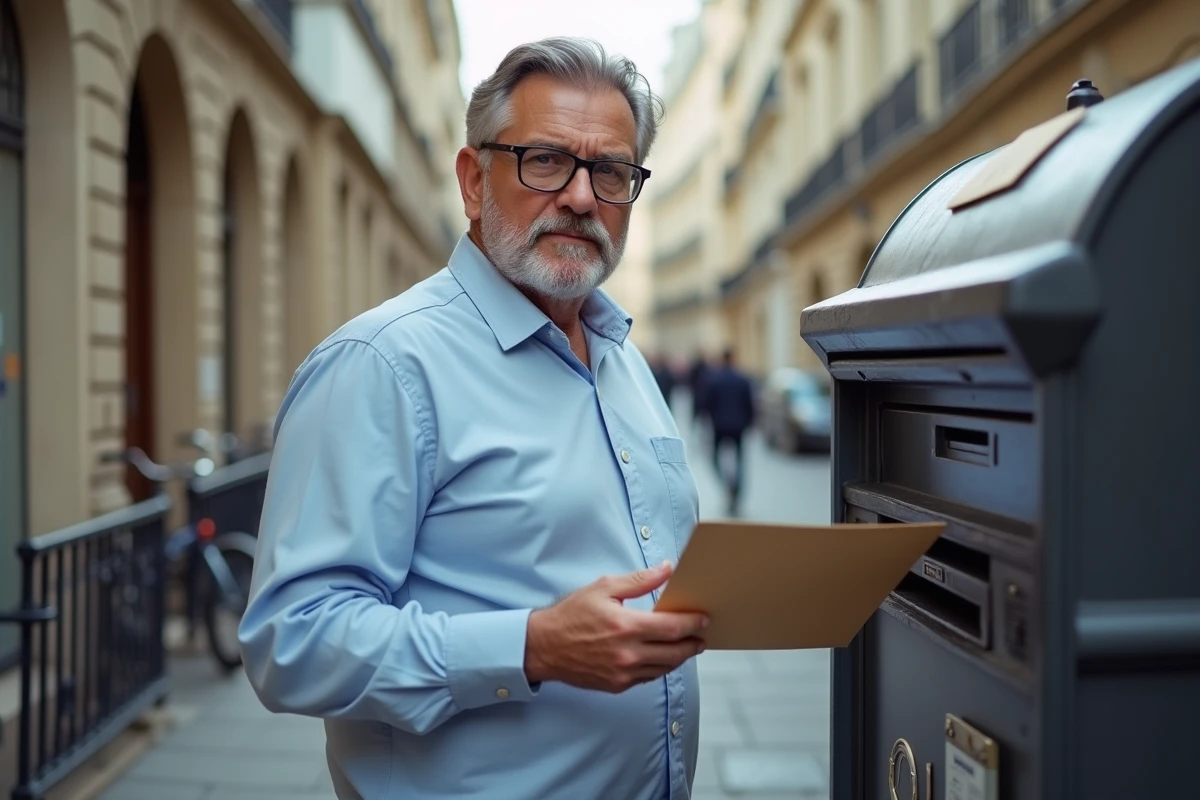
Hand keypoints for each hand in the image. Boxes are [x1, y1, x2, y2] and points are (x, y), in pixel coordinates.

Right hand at [523, 561, 708, 692]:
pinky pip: (648, 678)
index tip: (703, 619)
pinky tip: (663, 658)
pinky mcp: (617, 685)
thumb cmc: (571, 615)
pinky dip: (660, 667)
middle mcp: (627, 654)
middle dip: (693, 643)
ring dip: (680, 657)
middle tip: (701, 636)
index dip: (693, 623)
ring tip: (687, 646)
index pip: (672, 627)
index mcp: (626, 626)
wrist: (543, 647)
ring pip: (664, 668)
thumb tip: (666, 569)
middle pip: (675, 652)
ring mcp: (623, 673)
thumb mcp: (603, 588)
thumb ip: (639, 580)